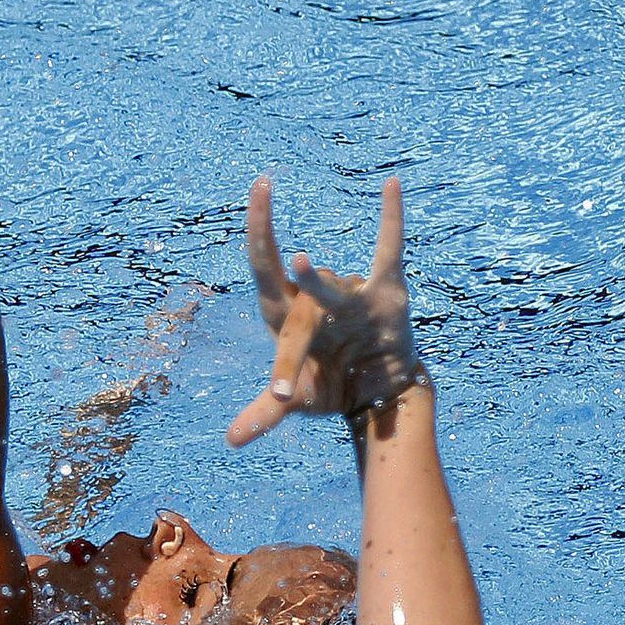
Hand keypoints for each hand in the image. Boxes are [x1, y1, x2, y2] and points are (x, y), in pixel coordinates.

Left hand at [226, 175, 419, 447]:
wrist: (376, 396)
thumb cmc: (330, 386)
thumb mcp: (298, 400)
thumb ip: (267, 413)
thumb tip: (232, 441)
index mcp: (286, 312)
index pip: (265, 264)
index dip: (259, 227)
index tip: (260, 187)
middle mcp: (314, 295)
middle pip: (295, 281)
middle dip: (279, 257)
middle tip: (269, 211)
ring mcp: (350, 292)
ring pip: (334, 288)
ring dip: (327, 302)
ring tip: (314, 288)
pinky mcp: (385, 294)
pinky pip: (390, 249)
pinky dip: (392, 217)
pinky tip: (393, 183)